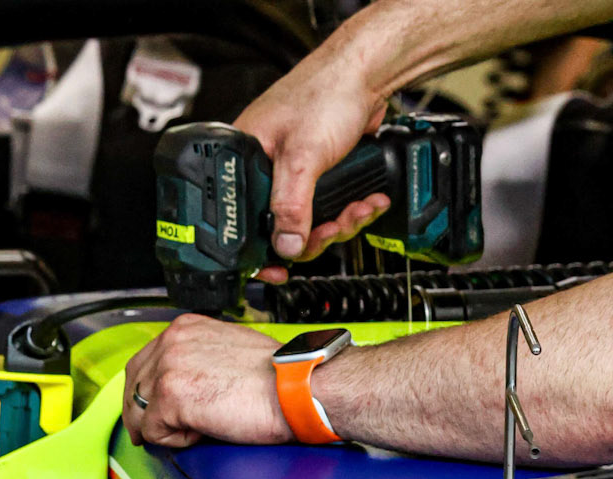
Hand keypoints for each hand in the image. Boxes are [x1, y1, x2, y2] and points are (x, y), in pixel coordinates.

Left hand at [123, 318, 292, 448]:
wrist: (295, 388)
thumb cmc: (276, 377)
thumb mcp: (229, 350)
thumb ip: (201, 359)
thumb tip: (189, 384)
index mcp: (186, 328)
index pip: (145, 360)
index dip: (144, 391)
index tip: (149, 412)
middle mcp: (172, 341)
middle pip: (133, 384)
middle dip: (139, 414)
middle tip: (148, 436)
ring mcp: (168, 367)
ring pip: (140, 411)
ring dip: (164, 429)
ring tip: (195, 432)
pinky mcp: (171, 396)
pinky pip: (155, 432)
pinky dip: (176, 441)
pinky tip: (202, 433)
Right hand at [234, 41, 390, 274]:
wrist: (368, 75)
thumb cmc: (327, 92)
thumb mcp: (303, 156)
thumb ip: (291, 206)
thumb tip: (286, 245)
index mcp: (246, 157)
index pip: (244, 218)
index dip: (263, 249)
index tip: (280, 270)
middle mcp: (267, 166)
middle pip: (282, 227)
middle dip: (316, 235)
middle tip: (333, 230)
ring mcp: (295, 172)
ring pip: (310, 221)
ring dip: (340, 224)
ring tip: (359, 210)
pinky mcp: (320, 173)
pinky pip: (330, 208)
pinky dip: (351, 211)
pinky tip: (367, 202)